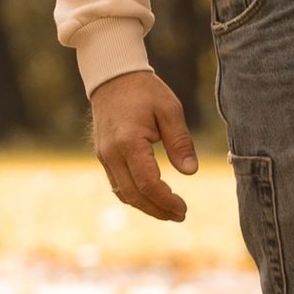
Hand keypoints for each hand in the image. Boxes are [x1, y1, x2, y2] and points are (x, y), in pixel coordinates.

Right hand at [91, 67, 196, 223]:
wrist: (113, 77)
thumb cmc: (145, 91)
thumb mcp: (170, 110)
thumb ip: (180, 141)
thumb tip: (190, 172)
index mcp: (128, 143)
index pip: (147, 183)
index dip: (165, 200)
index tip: (183, 208)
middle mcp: (112, 154)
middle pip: (133, 194)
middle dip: (157, 210)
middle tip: (180, 216)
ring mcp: (104, 156)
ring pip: (123, 193)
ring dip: (145, 206)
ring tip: (169, 211)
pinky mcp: (104, 156)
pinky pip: (117, 183)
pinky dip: (134, 195)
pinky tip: (151, 197)